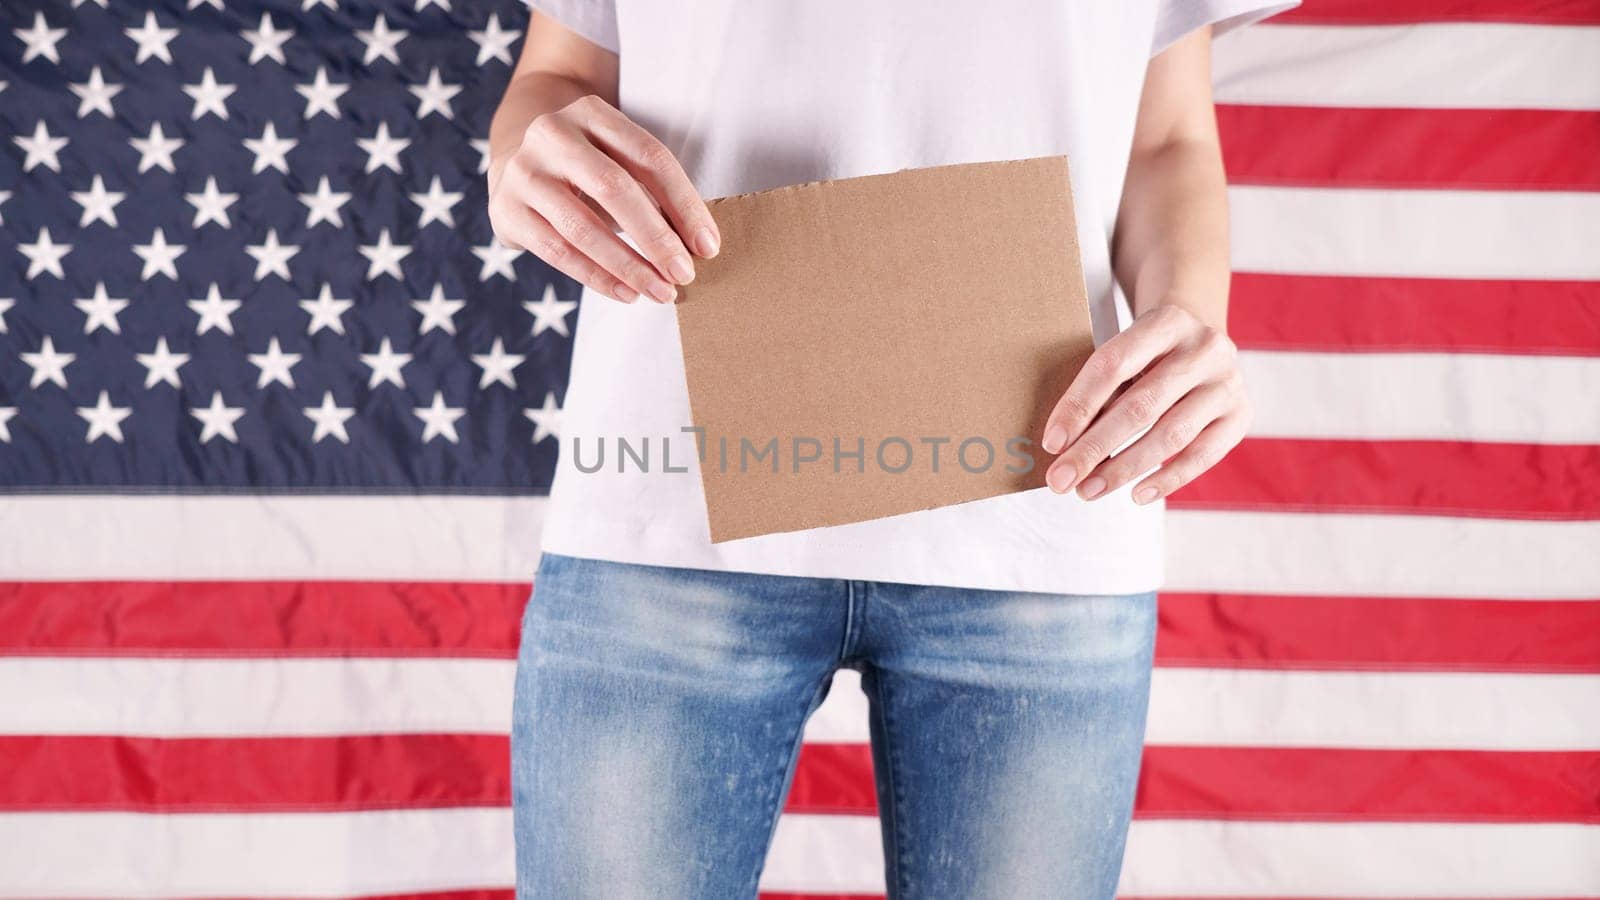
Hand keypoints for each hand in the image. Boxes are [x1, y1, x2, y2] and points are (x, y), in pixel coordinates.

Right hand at [488, 94, 719, 304]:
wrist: (516, 157)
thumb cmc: (587, 166)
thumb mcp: (618, 160)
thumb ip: (653, 192)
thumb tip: (696, 246)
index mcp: (592, 112)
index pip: (650, 158)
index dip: (684, 204)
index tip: (708, 245)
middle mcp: (553, 134)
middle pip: (615, 188)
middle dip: (656, 238)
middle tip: (684, 273)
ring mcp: (524, 171)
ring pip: (583, 227)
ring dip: (629, 266)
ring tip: (660, 291)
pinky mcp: (507, 209)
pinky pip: (558, 252)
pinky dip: (597, 277)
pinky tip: (626, 293)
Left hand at [1040, 304, 1250, 504]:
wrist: (1205, 343)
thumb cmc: (1149, 355)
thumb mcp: (1128, 353)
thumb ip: (1102, 388)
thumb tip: (1062, 445)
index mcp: (1167, 321)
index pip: (1113, 365)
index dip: (1079, 405)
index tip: (1051, 443)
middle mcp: (1204, 348)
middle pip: (1141, 406)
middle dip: (1094, 448)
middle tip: (1061, 479)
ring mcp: (1227, 382)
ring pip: (1170, 435)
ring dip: (1124, 468)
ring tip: (1088, 490)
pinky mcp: (1241, 414)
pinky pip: (1202, 456)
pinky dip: (1167, 479)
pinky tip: (1136, 495)